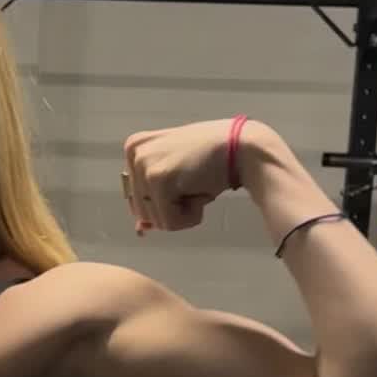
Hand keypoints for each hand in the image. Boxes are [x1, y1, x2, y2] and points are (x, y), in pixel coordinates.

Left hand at [122, 120, 256, 236]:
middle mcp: (134, 153)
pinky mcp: (158, 179)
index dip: (165, 201)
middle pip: (141, 211)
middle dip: (172, 208)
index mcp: (135, 148)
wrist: (242, 147)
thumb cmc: (212, 160)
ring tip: (198, 184)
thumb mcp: (176, 176)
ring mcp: (144, 165)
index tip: (185, 178)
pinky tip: (202, 190)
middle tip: (193, 182)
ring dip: (182, 212)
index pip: (136, 200)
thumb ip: (154, 200)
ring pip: (155, 220)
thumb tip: (140, 229)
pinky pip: (169, 223)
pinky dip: (191, 217)